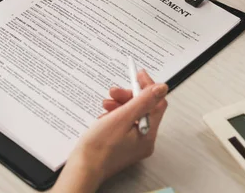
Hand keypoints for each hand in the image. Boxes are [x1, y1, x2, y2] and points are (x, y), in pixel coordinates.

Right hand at [53, 70, 167, 192]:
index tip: (137, 75)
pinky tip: (104, 118)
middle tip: (114, 91)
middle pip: (143, 108)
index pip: (157, 103)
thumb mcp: (122, 117)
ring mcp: (133, 143)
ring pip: (131, 115)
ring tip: (105, 105)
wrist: (82, 169)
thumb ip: (143, 101)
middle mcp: (144, 140)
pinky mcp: (122, 144)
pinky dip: (114, 116)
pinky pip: (123, 124)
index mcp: (148, 134)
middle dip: (128, 96)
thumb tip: (162, 87)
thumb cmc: (98, 148)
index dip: (147, 87)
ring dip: (119, 105)